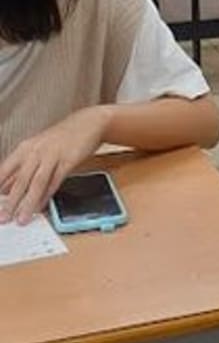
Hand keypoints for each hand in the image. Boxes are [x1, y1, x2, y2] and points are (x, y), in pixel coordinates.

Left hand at [0, 106, 110, 224]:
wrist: (86, 123)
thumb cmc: (61, 138)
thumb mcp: (37, 150)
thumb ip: (22, 169)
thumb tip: (5, 188)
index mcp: (24, 148)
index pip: (4, 171)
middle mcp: (35, 151)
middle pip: (20, 180)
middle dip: (10, 202)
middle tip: (3, 218)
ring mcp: (52, 156)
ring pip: (36, 183)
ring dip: (28, 203)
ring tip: (21, 219)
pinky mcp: (67, 161)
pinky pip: (55, 182)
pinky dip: (47, 196)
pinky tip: (41, 207)